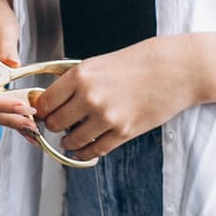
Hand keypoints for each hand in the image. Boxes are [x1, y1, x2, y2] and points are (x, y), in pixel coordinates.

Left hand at [33, 36, 202, 161]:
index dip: (41, 110)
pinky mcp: (124, 132)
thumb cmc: (134, 63)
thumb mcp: (96, 64)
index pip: (45, 103)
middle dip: (54, 126)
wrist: (174, 70)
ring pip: (72, 140)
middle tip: (57, 124)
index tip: (43, 113)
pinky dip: (84, 152)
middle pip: (55, 123)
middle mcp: (89, 97)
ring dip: (68, 141)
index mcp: (79, 76)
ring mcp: (107, 117)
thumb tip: (48, 101)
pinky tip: (83, 148)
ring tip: (70, 137)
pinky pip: (95, 150)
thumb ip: (72, 82)